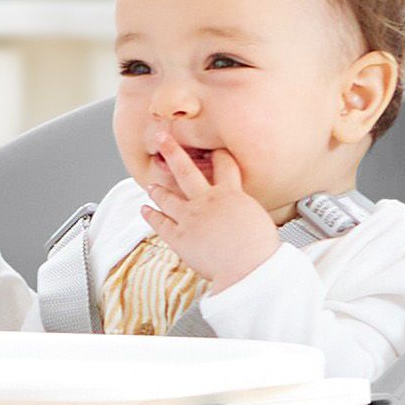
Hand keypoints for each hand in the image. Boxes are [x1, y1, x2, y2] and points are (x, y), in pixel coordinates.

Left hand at [140, 136, 279, 291]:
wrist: (248, 266)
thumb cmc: (260, 249)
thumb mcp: (259, 219)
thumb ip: (246, 212)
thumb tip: (247, 216)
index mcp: (231, 194)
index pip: (224, 165)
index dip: (218, 155)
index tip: (213, 149)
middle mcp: (207, 200)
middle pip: (185, 170)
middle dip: (173, 151)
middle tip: (162, 138)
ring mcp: (190, 218)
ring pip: (168, 198)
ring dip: (158, 190)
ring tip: (150, 185)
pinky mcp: (179, 238)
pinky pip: (161, 224)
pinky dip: (151, 216)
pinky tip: (144, 210)